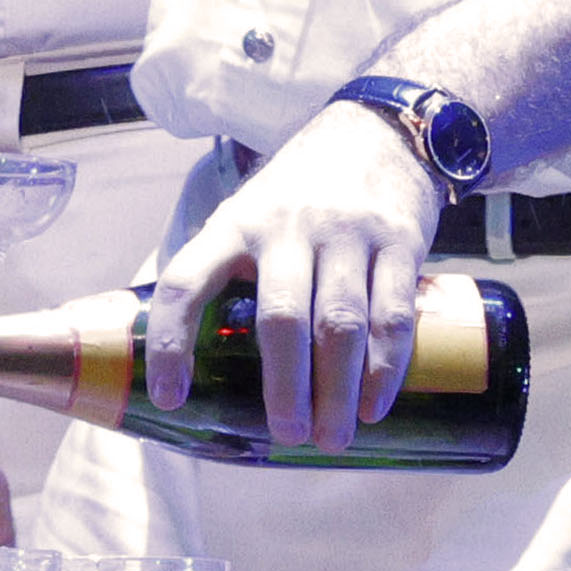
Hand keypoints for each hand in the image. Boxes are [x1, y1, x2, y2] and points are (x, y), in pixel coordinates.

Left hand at [160, 93, 434, 446]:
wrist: (379, 132)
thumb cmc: (299, 193)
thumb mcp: (248, 214)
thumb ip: (226, 274)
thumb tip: (196, 363)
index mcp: (234, 225)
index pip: (187, 282)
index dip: (172, 341)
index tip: (171, 396)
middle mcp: (288, 228)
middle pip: (281, 319)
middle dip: (284, 387)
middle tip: (287, 435)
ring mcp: (347, 234)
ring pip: (340, 323)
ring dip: (337, 390)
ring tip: (333, 438)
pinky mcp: (399, 241)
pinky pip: (392, 313)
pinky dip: (385, 366)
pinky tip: (374, 404)